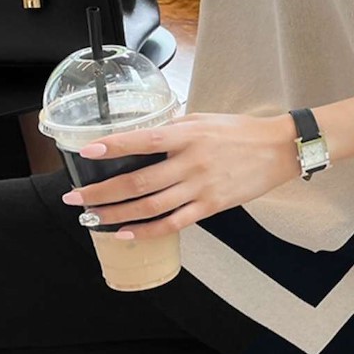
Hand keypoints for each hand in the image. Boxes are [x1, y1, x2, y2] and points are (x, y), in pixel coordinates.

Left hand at [60, 112, 301, 240]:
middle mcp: (191, 162)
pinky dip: (147, 231)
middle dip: (101, 191)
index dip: (112, 147)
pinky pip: (173, 223)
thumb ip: (172, 129)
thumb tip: (140, 138)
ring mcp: (201, 187)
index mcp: (187, 135)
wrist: (278, 150)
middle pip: (137, 182)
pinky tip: (126, 233)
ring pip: (150, 207)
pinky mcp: (211, 206)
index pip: (142, 140)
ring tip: (92, 218)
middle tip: (75, 198)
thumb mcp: (203, 119)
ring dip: (116, 214)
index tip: (86, 152)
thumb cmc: (239, 131)